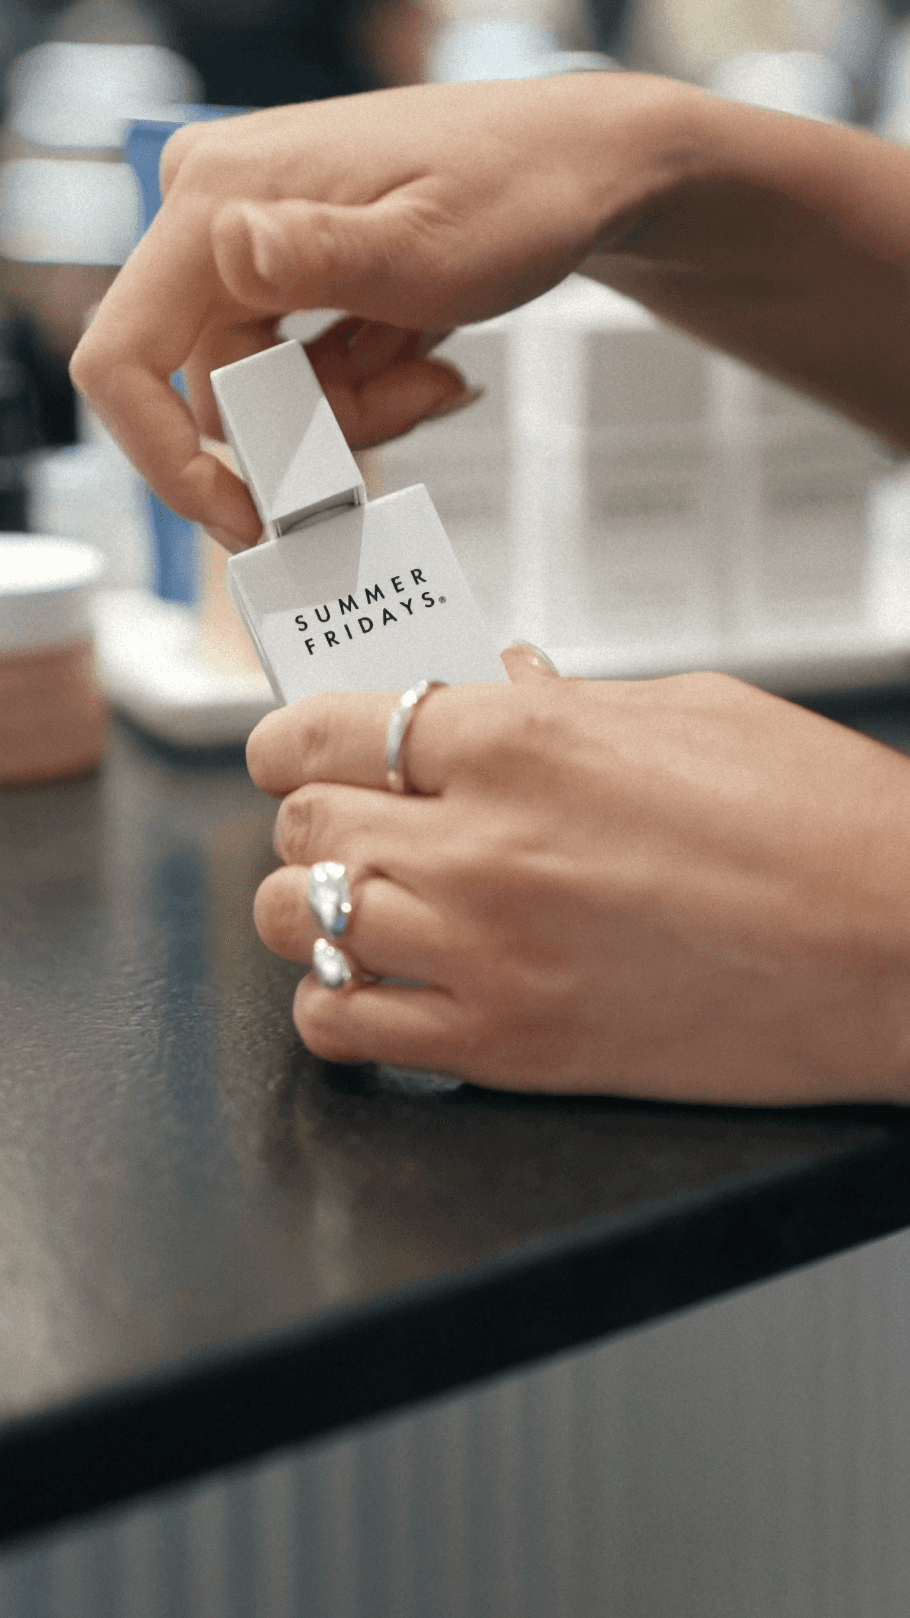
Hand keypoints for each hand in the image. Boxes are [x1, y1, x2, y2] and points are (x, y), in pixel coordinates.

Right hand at [69, 74, 688, 548]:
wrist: (581, 168)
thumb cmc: (522, 189)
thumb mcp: (430, 248)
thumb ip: (322, 261)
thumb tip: (229, 253)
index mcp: (220, 199)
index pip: (124, 361)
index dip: (169, 463)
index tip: (248, 518)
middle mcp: (216, 215)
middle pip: (213, 392)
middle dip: (312, 430)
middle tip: (414, 404)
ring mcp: (250, 244)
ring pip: (263, 395)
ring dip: (352, 411)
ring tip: (432, 368)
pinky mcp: (286, 270)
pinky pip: (296, 372)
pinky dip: (362, 388)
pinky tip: (422, 352)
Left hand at [247, 666, 909, 1103]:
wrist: (903, 950)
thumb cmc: (822, 826)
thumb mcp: (688, 712)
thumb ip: (561, 701)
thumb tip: (487, 684)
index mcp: (526, 737)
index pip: (326, 727)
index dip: (291, 737)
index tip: (293, 748)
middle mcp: (486, 844)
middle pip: (302, 822)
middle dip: (308, 814)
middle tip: (344, 815)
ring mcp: (488, 954)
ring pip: (298, 920)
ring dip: (309, 903)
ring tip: (352, 895)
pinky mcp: (508, 1048)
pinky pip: (345, 1027)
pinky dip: (336, 1002)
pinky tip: (374, 981)